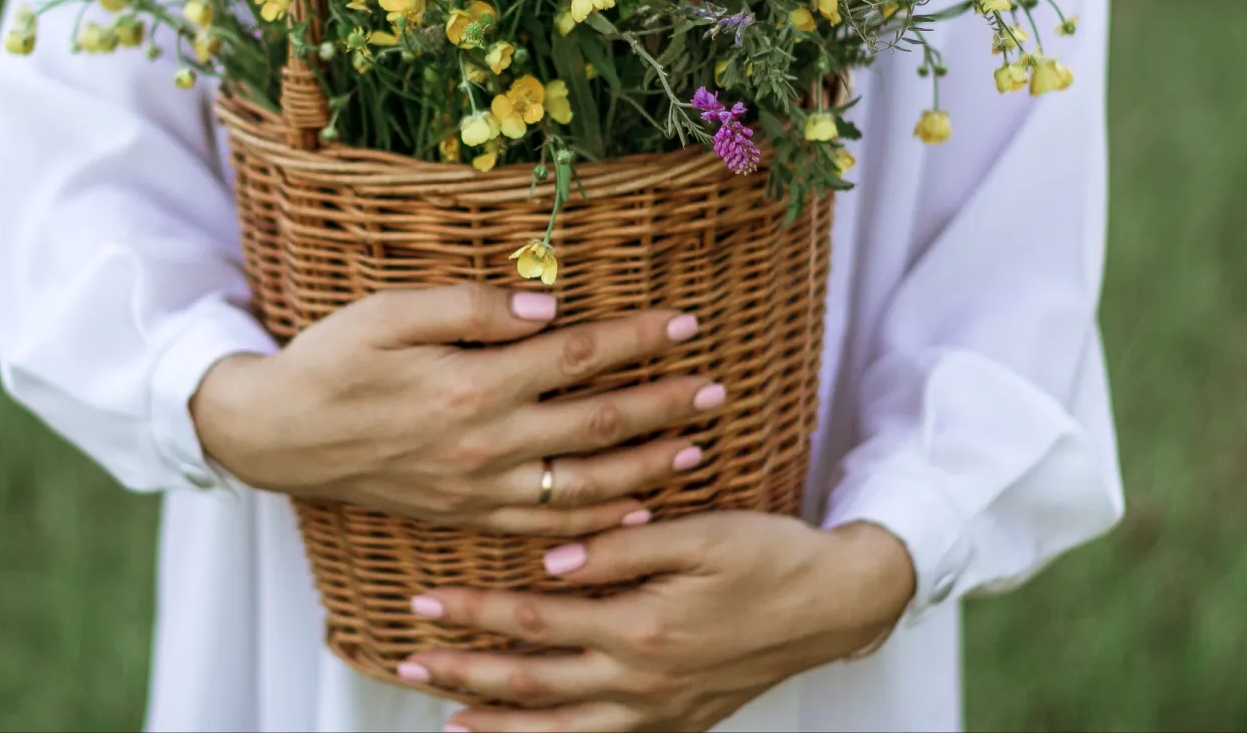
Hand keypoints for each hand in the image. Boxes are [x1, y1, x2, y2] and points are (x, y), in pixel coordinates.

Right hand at [191, 284, 721, 535]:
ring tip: (696, 448)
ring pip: (584, 486)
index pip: (576, 358)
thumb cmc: (332, 360)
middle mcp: (486, 445)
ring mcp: (479, 488)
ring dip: (647, 467)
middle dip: (664, 406)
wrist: (279, 435)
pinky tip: (634, 508)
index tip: (685, 322)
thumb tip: (547, 305)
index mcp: (472, 386)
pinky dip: (598, 521)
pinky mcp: (468, 513)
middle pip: (597, 426)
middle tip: (717, 388)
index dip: (635, 339)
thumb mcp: (389, 312)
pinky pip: (548, 526)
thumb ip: (470, 307)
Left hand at [402, 514, 916, 731]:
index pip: (534, 622)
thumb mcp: (700, 533)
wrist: (837, 605)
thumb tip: (548, 558)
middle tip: (409, 660)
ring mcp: (660, 710)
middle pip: (532, 683)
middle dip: (463, 671)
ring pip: (560, 729)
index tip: (425, 603)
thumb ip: (620, 546)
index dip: (474, 613)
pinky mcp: (677, 722)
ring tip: (445, 717)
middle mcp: (642, 679)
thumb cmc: (771, 557)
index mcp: (641, 625)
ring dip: (498, 722)